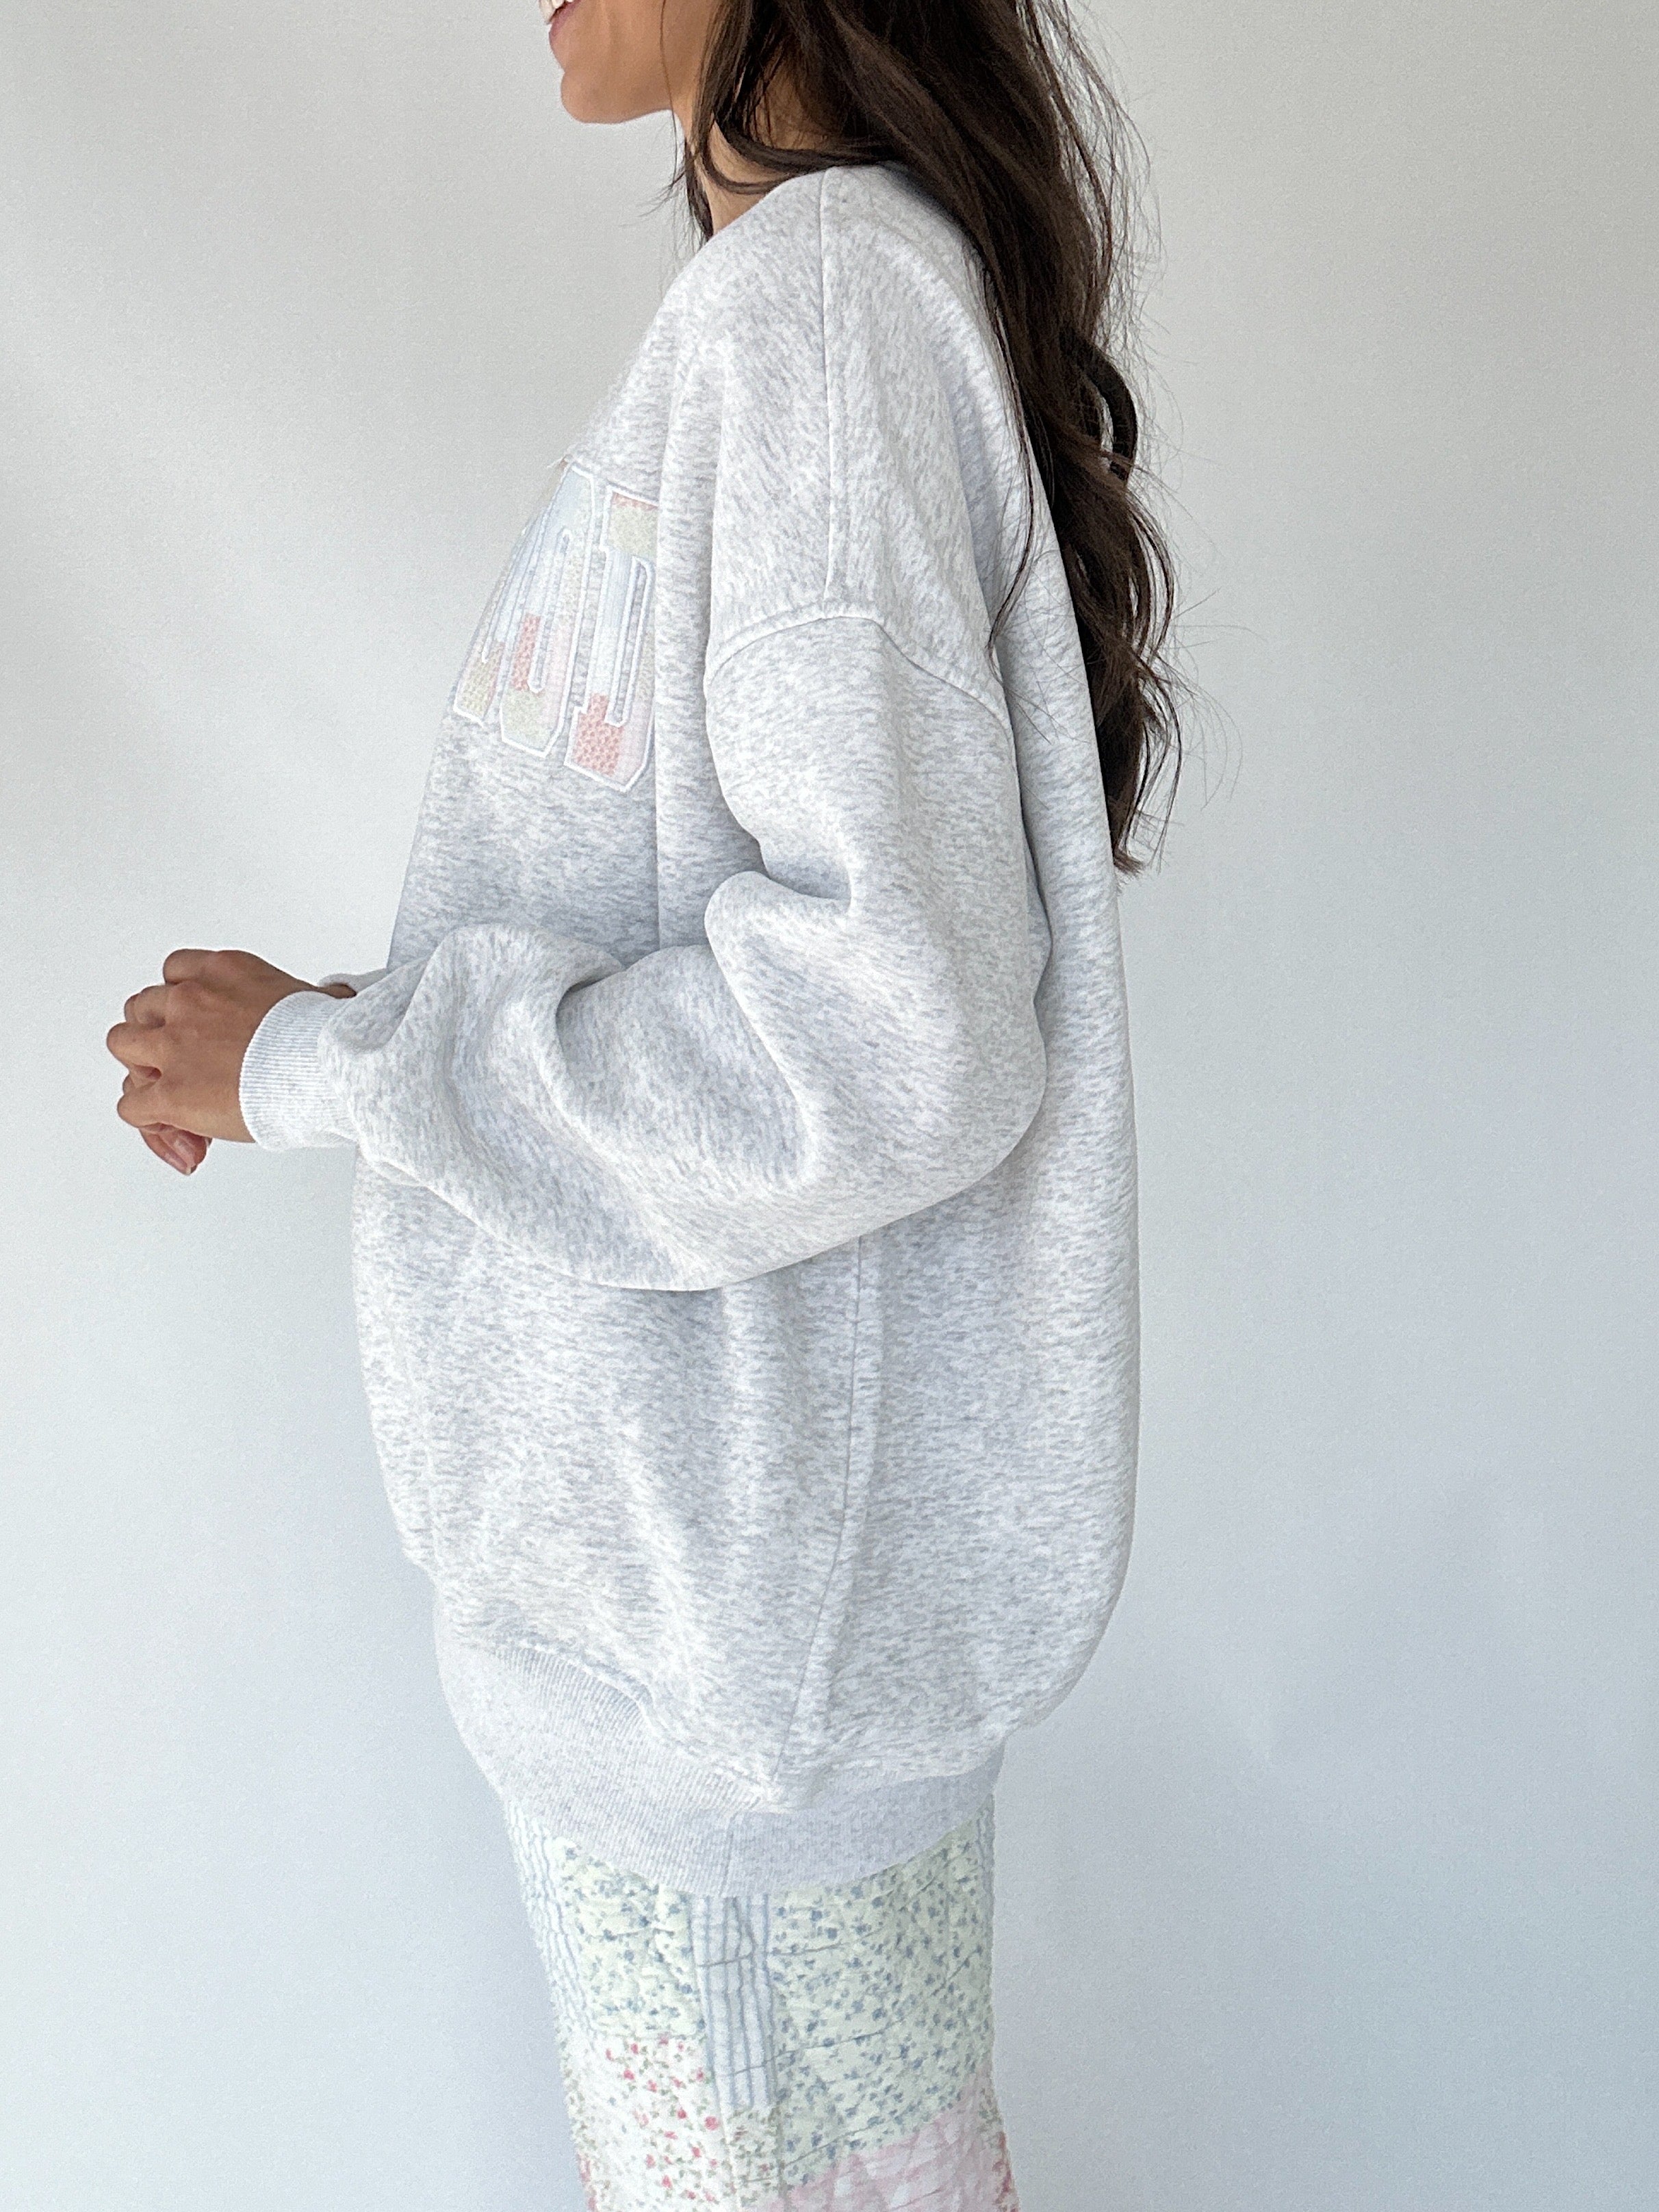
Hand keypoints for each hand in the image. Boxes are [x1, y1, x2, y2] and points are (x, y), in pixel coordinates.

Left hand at [108, 950, 353, 1172]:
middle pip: (143, 1007)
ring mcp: (174, 1046)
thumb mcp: (320, 997)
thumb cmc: (329, 1040)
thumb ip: (312, 995)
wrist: (324, 1069)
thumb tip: (338, 997)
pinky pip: (132, 1105)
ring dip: (143, 1067)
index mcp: (225, 971)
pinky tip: (174, 1129)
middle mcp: (191, 1001)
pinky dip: (148, 1119)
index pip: (177, 972)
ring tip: (169, 1090)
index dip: (182, 1001)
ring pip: (123, 1045)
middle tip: (183, 1063)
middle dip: (158, 1035)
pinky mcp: (170, 1093)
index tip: (197, 1022)